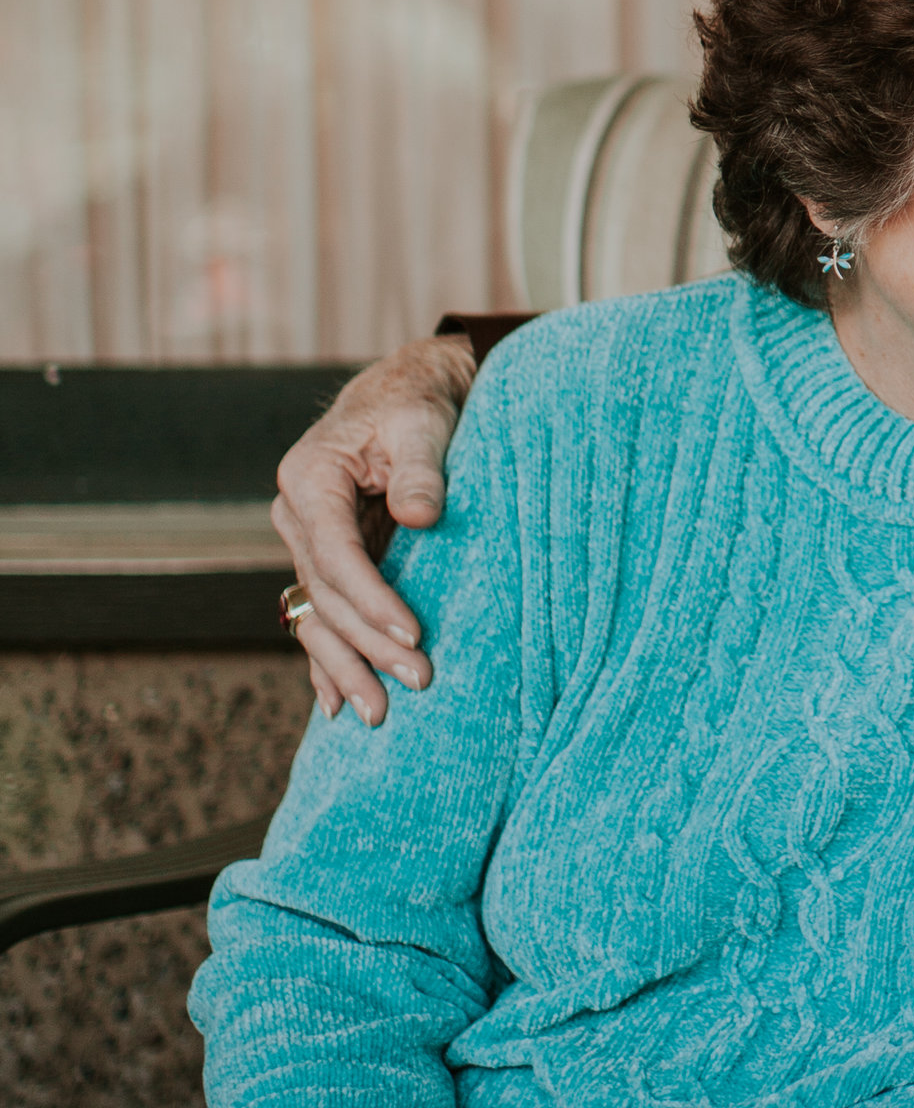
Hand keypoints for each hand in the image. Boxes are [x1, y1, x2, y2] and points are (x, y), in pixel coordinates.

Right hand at [272, 336, 475, 727]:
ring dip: (346, 665)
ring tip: (378, 713)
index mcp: (311, 477)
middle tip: (418, 682)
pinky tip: (336, 704)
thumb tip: (420, 516)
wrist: (404, 394)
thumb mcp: (423, 424)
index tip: (414, 635)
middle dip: (368, 643)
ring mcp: (304, 539)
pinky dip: (326, 660)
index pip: (337, 555)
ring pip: (317, 614)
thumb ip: (421, 469)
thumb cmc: (417, 405)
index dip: (372, 600)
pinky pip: (319, 615)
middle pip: (326, 594)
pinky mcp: (324, 557)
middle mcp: (296, 512)